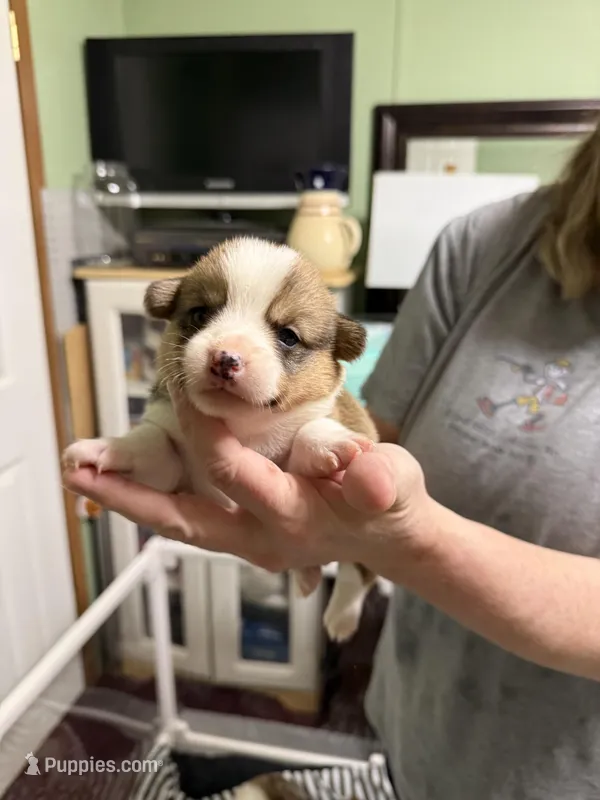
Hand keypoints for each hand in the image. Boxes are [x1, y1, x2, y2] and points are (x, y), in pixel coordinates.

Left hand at [63, 406, 433, 577]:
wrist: (390, 536)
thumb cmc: (390, 502)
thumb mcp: (397, 484)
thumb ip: (383, 480)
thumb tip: (370, 477)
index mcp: (293, 518)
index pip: (232, 473)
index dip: (204, 430)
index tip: (178, 388)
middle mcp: (260, 538)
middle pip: (184, 520)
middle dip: (132, 494)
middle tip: (79, 470)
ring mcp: (248, 542)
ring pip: (179, 525)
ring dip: (131, 501)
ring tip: (83, 477)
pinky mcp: (243, 534)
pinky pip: (190, 520)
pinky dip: (155, 501)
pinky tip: (127, 481)